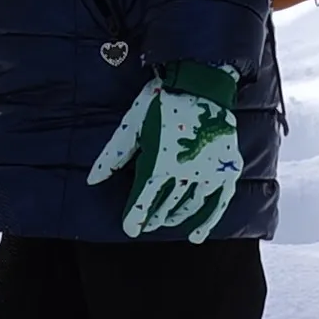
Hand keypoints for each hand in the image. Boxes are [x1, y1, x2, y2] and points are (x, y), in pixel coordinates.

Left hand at [93, 63, 244, 242]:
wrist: (202, 82)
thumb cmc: (163, 100)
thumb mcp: (133, 124)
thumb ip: (113, 154)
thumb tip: (92, 179)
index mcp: (160, 162)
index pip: (144, 200)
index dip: (135, 217)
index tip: (130, 229)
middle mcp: (185, 172)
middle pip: (166, 204)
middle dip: (154, 216)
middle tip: (146, 223)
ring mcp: (209, 172)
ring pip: (189, 205)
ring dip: (175, 216)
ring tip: (165, 221)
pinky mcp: (226, 170)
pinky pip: (218, 202)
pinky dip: (208, 222)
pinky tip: (196, 236)